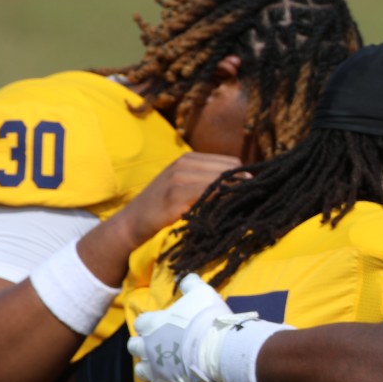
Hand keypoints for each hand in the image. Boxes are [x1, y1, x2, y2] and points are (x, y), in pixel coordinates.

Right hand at [116, 153, 242, 246]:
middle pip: (230, 169)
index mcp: (189, 159)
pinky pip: (210, 192)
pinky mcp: (175, 194)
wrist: (130, 223)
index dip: (244, 178)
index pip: (232, 162)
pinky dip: (222, 200)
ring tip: (241, 208)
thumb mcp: (184, 187)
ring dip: (235, 193)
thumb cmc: (161, 208)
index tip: (251, 194)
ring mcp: (178, 177)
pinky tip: (226, 212)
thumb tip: (246, 184)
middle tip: (250, 202)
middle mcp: (184, 163)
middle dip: (243, 185)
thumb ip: (208, 181)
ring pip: (222, 180)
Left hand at [128, 274, 254, 381]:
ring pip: (141, 370)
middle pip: (134, 347)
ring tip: (164, 366)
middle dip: (144, 346)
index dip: (151, 323)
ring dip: (150, 367)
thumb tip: (184, 277)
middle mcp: (146, 347)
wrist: (219, 349)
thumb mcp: (202, 293)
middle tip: (161, 345)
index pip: (141, 322)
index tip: (163, 324)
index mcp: (151, 324)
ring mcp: (154, 368)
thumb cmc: (208, 318)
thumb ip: (189, 284)